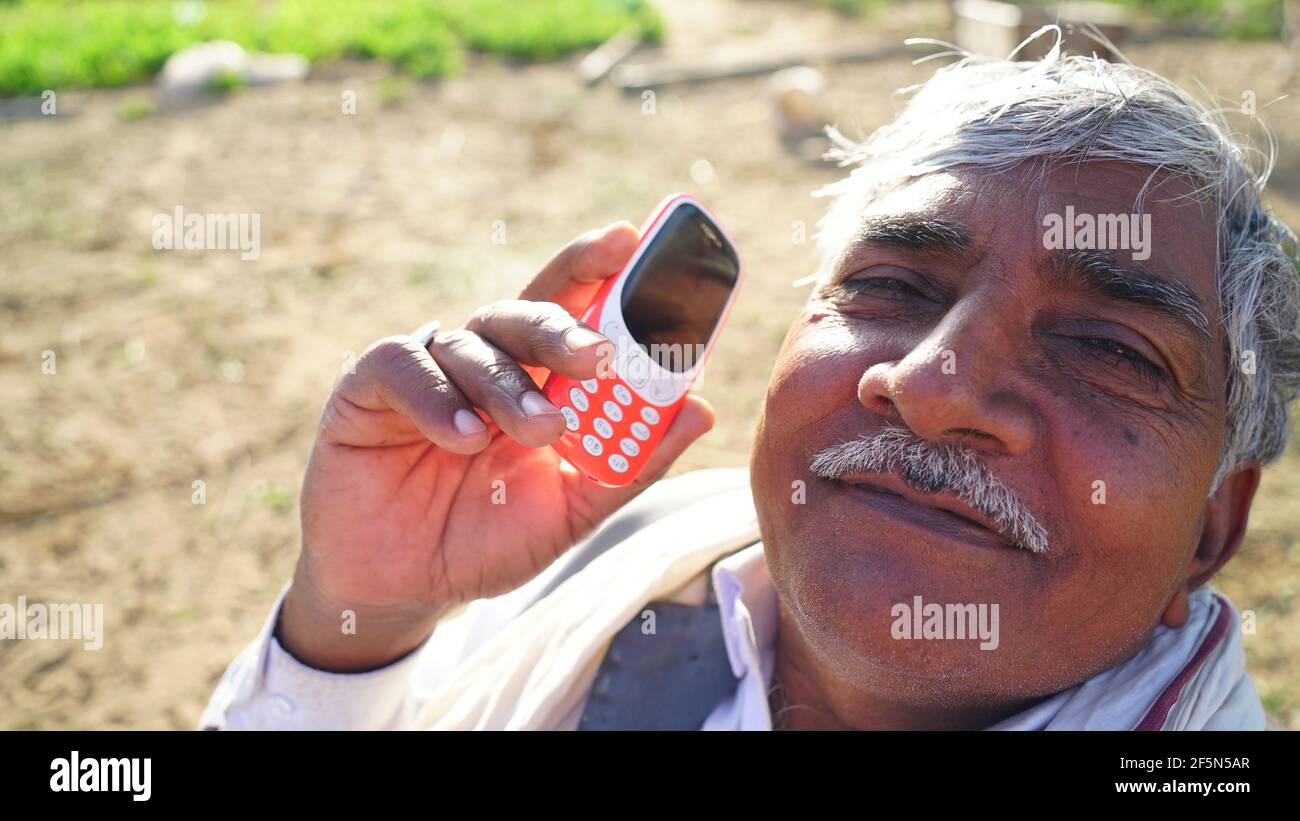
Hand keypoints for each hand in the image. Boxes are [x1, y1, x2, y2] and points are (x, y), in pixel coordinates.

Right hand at [277, 222, 715, 670]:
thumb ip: (630, 464)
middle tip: (598, 356)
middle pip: (526, 313)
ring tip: (538, 431)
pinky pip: (406, 368)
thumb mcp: (570, 509)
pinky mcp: (368, 387)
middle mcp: (485, 361)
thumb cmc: (487, 539)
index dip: (598, 268)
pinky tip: (462, 436)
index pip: (571, 307)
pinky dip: (438, 399)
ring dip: (511, 387)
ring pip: (473, 344)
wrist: (402, 587)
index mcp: (536, 379)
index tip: (631, 238)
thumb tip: (701, 409)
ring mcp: (428, 370)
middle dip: (565, 327)